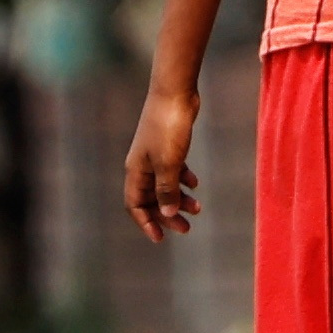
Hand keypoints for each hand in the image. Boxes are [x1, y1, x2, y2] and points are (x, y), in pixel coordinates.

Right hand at [122, 79, 206, 242]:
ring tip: (198, 208)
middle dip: (168, 216)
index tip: (160, 238)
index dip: (146, 223)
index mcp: (136, 171)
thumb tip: (168, 214)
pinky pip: (173, 170)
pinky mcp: (168, 145)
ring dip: (179, 199)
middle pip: (151, 199)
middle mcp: (142, 165)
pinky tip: (195, 183)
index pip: (135, 205)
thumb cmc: (168, 129)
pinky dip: (183, 179)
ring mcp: (155, 154)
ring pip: (164, 185)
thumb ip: (167, 191)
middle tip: (187, 229)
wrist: (175, 93)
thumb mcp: (168, 164)